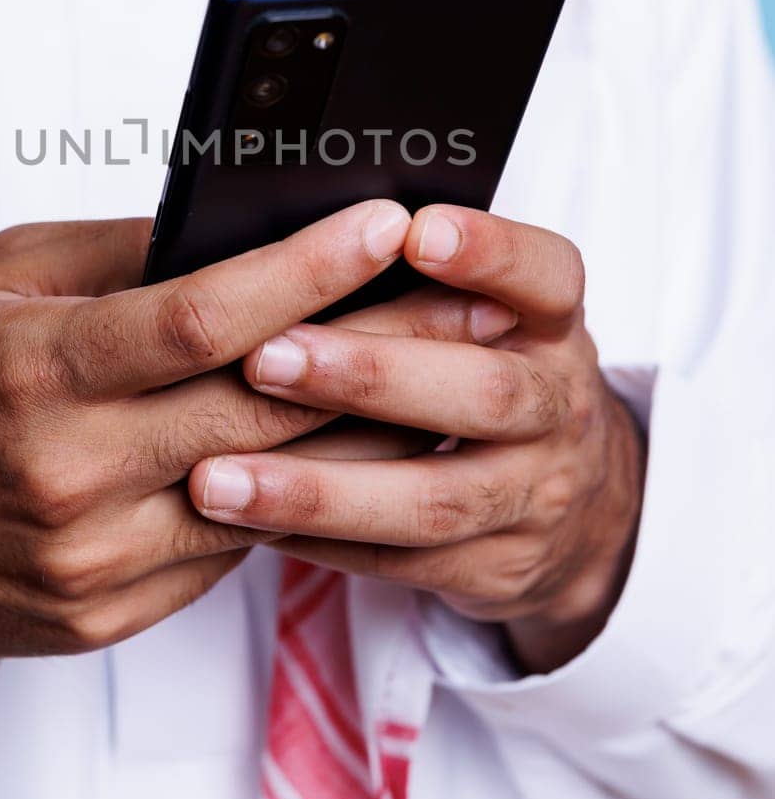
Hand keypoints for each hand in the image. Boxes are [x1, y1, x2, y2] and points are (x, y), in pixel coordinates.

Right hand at [0, 202, 411, 675]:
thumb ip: (110, 255)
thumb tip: (226, 230)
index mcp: (31, 372)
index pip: (199, 319)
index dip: (304, 270)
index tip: (386, 222)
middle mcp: (67, 474)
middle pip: (262, 408)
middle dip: (378, 348)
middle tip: (464, 298)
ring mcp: (93, 558)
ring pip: (268, 487)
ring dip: (364, 428)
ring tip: (439, 368)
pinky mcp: (111, 612)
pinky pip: (232, 548)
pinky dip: (297, 493)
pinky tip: (351, 447)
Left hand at [190, 206, 645, 672]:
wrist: (581, 502)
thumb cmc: (490, 366)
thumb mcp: (489, 310)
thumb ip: (414, 278)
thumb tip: (291, 236)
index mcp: (551, 322)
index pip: (546, 275)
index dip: (489, 252)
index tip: (413, 230)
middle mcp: (557, 406)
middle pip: (484, 392)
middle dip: (368, 375)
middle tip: (263, 359)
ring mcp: (535, 496)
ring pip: (432, 500)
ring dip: (318, 489)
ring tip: (216, 479)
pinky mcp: (500, 569)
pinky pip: (402, 563)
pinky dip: (319, 542)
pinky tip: (245, 525)